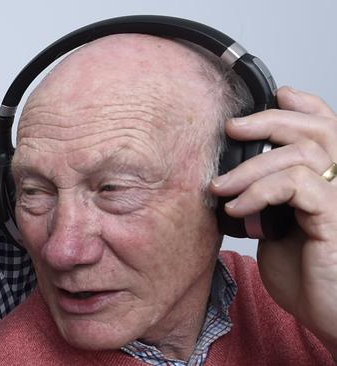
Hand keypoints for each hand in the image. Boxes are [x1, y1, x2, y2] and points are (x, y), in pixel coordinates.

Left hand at [210, 87, 336, 354]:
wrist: (326, 313)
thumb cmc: (303, 273)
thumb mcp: (275, 225)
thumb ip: (266, 195)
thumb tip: (231, 174)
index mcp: (330, 179)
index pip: (326, 126)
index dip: (301, 105)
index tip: (271, 97)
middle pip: (316, 129)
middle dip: (268, 120)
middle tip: (231, 129)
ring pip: (300, 154)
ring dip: (251, 168)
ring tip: (221, 188)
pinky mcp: (335, 218)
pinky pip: (297, 184)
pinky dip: (259, 191)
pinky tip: (237, 209)